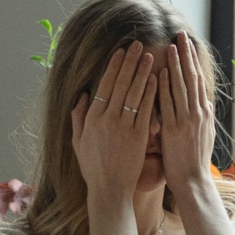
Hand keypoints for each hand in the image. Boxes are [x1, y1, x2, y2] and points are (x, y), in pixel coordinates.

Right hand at [70, 43, 159, 211]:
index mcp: (92, 118)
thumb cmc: (93, 167)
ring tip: (150, 55)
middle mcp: (107, 119)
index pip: (104, 85)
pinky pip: (145, 110)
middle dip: (129, 62)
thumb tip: (82, 95)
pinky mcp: (139, 136)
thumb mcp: (78, 141)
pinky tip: (156, 79)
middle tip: (138, 44)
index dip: (113, 67)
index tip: (120, 52)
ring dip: (142, 72)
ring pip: (134, 93)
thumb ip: (78, 117)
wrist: (109, 190)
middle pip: (120, 84)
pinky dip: (151, 93)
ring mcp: (123, 127)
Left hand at [157, 34, 221, 191]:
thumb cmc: (194, 161)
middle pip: (192, 77)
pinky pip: (169, 103)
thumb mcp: (204, 135)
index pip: (199, 80)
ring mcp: (187, 120)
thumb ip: (202, 116)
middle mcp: (198, 112)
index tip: (190, 44)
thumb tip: (203, 102)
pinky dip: (166, 87)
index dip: (194, 61)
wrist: (193, 181)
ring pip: (182, 86)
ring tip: (173, 45)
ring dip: (177, 64)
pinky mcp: (175, 129)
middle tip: (182, 35)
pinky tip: (161, 72)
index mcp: (204, 113)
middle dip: (187, 55)